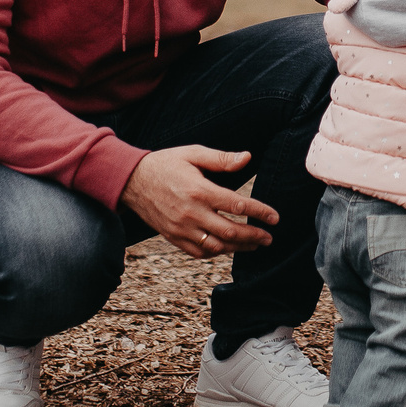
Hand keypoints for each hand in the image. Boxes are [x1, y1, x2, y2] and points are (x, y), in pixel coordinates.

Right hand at [119, 146, 276, 258]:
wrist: (131, 181)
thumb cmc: (165, 164)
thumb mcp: (193, 154)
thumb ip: (221, 158)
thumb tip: (247, 157)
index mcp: (199, 190)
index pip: (237, 205)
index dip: (260, 212)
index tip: (274, 217)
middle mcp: (191, 213)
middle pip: (231, 231)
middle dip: (254, 236)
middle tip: (269, 237)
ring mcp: (181, 229)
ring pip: (217, 246)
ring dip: (239, 247)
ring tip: (255, 245)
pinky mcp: (174, 238)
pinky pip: (200, 252)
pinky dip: (217, 252)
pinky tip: (229, 247)